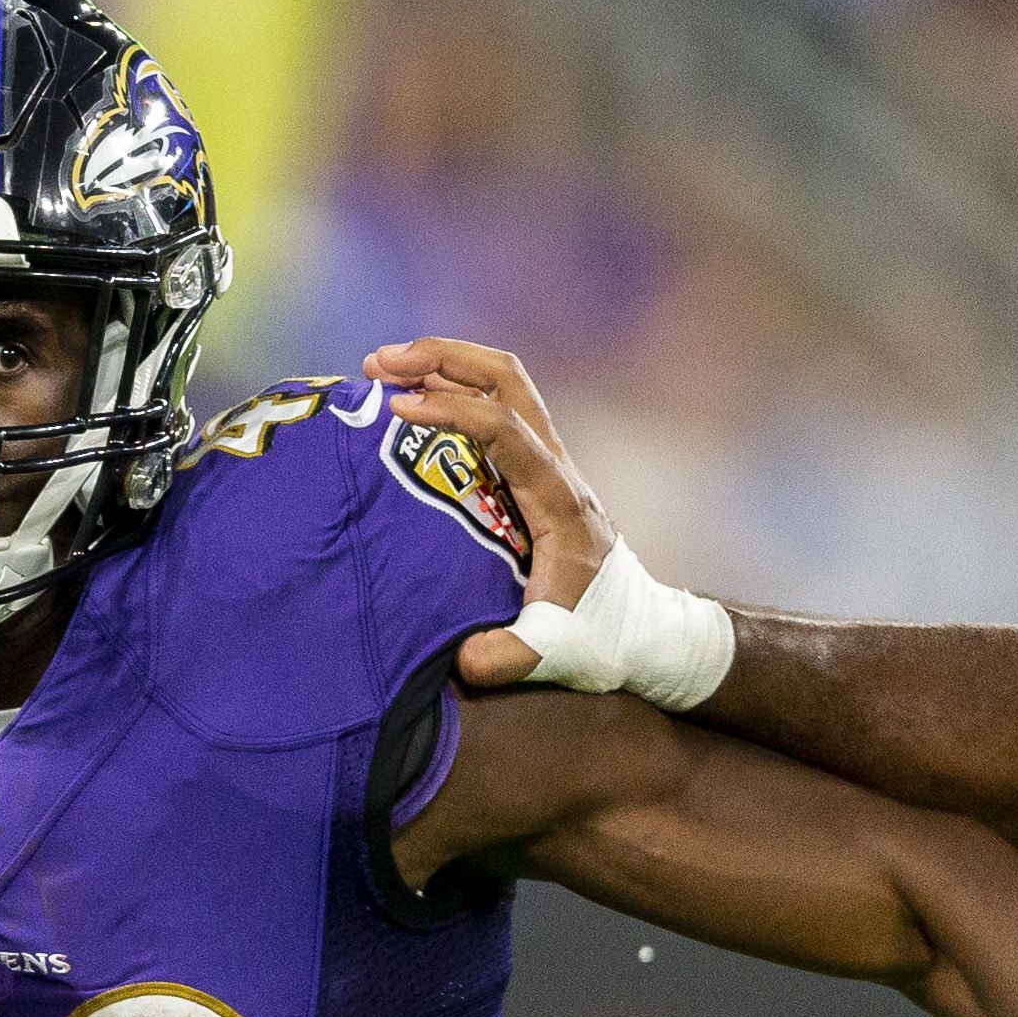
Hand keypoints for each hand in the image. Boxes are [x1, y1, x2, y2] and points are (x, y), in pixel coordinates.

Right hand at [363, 338, 620, 685]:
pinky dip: (449, 393)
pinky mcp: (531, 472)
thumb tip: (466, 658)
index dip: (450, 409)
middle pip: (506, 378)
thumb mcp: (557, 650)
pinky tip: (406, 405)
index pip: (504, 428)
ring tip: (380, 370)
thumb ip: (513, 654)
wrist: (639, 626)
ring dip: (443, 366)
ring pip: (501, 383)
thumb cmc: (599, 633)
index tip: (395, 407)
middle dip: (442, 358)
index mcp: (558, 497)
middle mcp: (555, 465)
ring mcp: (545, 462)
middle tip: (379, 363)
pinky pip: (492, 411)